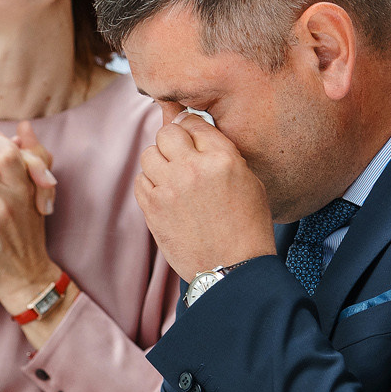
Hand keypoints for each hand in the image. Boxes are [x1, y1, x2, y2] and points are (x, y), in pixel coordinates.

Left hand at [133, 114, 275, 282]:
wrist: (234, 268)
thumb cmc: (247, 227)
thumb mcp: (250, 182)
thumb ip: (222, 154)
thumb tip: (197, 134)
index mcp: (222, 159)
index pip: (194, 123)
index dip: (191, 128)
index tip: (190, 136)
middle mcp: (193, 169)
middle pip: (166, 134)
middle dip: (172, 142)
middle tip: (180, 157)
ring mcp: (170, 189)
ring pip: (148, 155)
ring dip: (159, 163)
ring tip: (172, 179)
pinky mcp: (154, 210)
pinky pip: (140, 182)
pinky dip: (149, 185)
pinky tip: (164, 196)